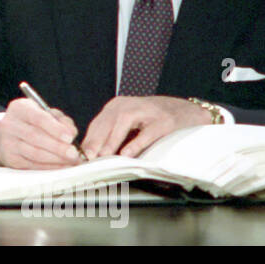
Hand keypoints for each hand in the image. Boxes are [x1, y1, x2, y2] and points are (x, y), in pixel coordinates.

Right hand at [0, 97, 82, 168]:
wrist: (4, 136)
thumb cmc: (30, 122)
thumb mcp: (43, 113)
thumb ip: (60, 120)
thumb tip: (72, 133)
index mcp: (19, 108)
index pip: (38, 118)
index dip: (55, 128)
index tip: (70, 137)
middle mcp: (10, 125)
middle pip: (35, 137)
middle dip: (58, 147)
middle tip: (74, 153)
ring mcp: (8, 143)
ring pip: (34, 153)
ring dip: (56, 159)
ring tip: (71, 161)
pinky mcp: (10, 159)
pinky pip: (32, 166)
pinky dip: (49, 168)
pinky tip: (61, 167)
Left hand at [81, 95, 210, 158]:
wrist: (186, 111)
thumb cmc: (153, 120)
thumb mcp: (129, 123)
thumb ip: (111, 134)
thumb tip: (91, 154)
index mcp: (117, 106)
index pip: (97, 124)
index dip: (87, 140)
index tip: (78, 156)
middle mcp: (129, 104)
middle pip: (107, 122)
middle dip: (95, 141)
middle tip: (86, 159)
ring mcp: (148, 111)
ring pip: (123, 123)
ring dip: (112, 140)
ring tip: (103, 156)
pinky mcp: (164, 121)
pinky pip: (147, 132)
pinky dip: (136, 143)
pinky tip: (127, 154)